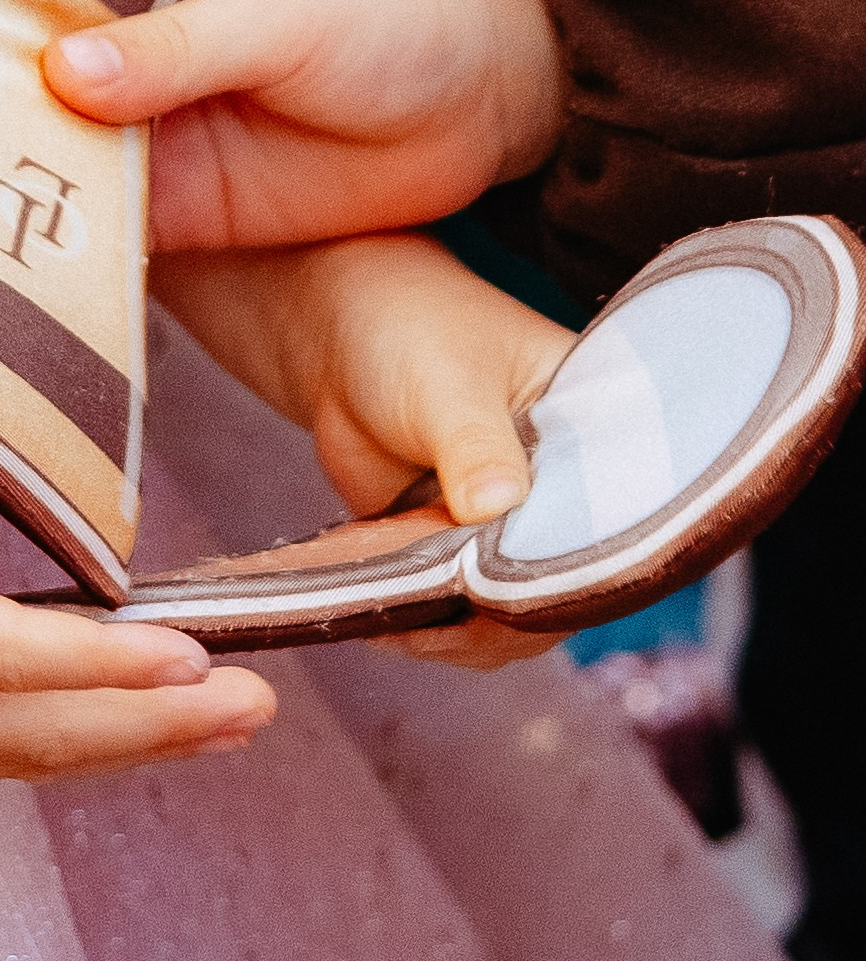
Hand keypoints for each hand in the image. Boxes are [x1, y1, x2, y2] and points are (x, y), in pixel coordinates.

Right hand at [0, 0, 565, 250]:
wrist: (489, 97)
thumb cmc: (390, 4)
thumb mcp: (287, 8)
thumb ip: (180, 46)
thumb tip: (62, 75)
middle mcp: (114, 20)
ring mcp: (134, 115)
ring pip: (23, 130)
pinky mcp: (166, 203)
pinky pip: (83, 222)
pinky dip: (47, 243)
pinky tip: (30, 265)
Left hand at [156, 239, 573, 672]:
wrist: (334, 336)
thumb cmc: (406, 328)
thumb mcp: (446, 381)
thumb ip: (472, 444)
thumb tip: (492, 506)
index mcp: (593, 432)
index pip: (625, 517)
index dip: (592, 565)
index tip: (538, 590)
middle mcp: (566, 490)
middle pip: (573, 580)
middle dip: (521, 610)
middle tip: (462, 614)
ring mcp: (515, 527)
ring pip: (517, 611)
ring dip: (471, 632)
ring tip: (415, 627)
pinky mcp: (464, 552)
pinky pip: (464, 612)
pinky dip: (435, 629)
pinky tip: (395, 628)